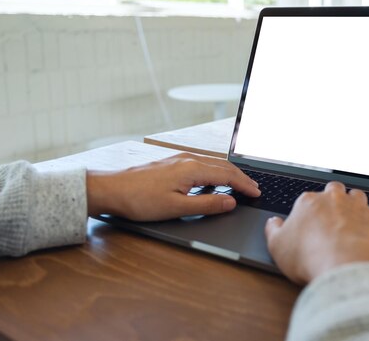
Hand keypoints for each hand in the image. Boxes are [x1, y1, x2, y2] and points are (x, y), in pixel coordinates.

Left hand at [86, 152, 260, 220]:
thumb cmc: (140, 200)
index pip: (228, 176)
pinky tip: (213, 182)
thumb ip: (207, 205)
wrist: (111, 190)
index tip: (257, 193)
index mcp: (192, 169)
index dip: (245, 185)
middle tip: (254, 189)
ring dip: (229, 174)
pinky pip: (202, 165)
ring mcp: (179, 159)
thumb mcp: (177, 208)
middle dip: (241, 178)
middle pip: (223, 166)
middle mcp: (188, 159)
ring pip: (213, 164)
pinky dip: (215, 173)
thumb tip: (230, 202)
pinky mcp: (172, 163)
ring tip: (239, 185)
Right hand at [265, 182, 368, 284]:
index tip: (310, 224)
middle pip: (334, 190)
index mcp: (309, 202)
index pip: (308, 198)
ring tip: (351, 223)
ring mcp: (358, 207)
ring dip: (355, 206)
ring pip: (358, 196)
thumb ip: (273, 230)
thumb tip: (273, 223)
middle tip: (331, 219)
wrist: (345, 267)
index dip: (309, 212)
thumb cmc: (310, 257)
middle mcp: (335, 199)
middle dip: (334, 200)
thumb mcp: (277, 246)